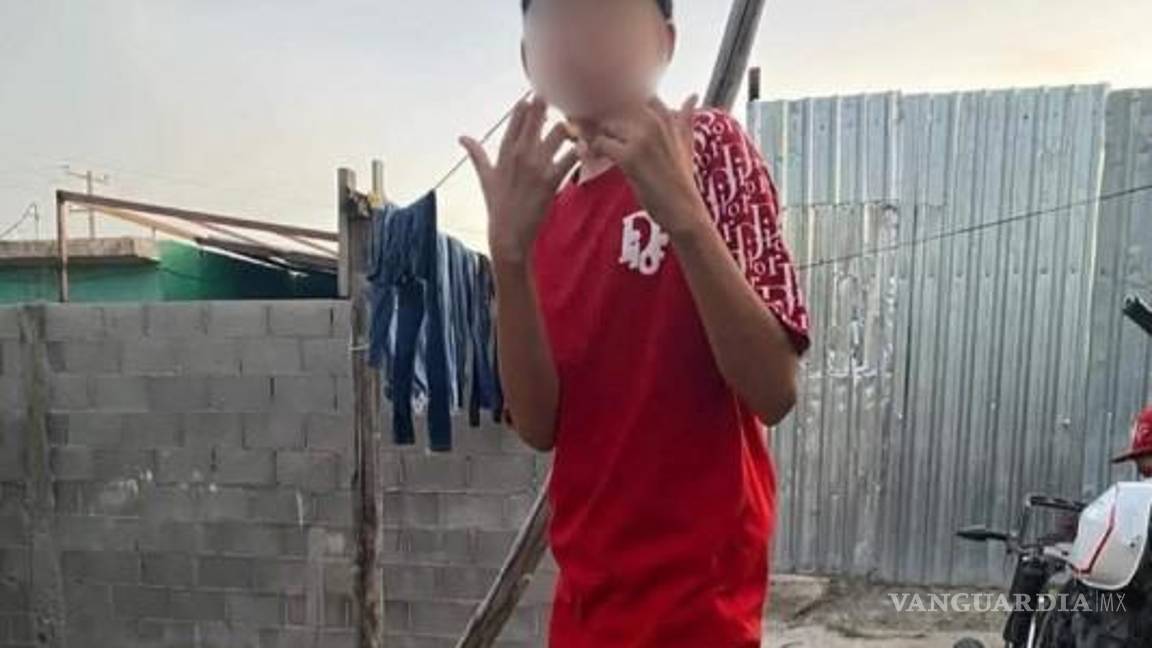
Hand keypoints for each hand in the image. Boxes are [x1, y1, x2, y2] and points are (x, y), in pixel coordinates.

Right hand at [460, 95, 579, 262]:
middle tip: (554, 101)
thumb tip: (462, 138)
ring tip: (575, 130)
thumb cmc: (497, 206)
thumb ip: (476, 154)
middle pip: (536, 118)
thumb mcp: (485, 177)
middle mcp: (520, 154)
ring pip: (559, 132)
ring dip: (569, 129)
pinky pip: (571, 158)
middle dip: (545, 106)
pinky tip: (585, 149)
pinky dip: (580, 152)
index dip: (525, 106)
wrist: (508, 234)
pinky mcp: (551, 180)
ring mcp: (536, 166)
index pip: (516, 120)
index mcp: (505, 152)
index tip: (532, 96)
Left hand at [585, 94, 705, 236]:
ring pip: (607, 126)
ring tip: (595, 148)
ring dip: (597, 136)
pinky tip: (596, 158)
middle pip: (617, 110)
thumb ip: (686, 119)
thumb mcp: (687, 144)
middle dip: (604, 122)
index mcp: (666, 118)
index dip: (621, 105)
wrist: (683, 208)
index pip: (638, 96)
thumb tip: (692, 96)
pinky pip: (601, 144)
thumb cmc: (682, 179)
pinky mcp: (629, 157)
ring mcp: (642, 139)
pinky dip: (594, 150)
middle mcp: (654, 123)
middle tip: (594, 132)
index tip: (614, 120)